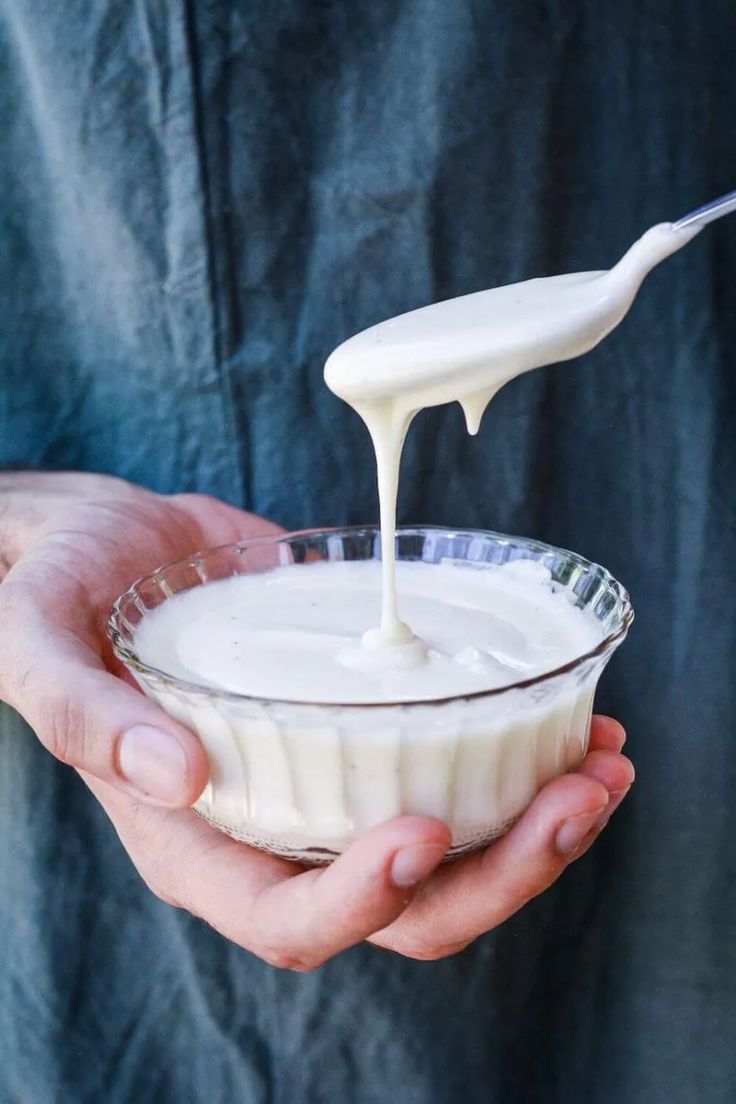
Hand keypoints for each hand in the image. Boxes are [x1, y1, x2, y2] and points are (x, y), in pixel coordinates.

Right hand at [0, 473, 633, 967]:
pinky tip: (580, 721)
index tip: (425, 829)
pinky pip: (455, 764)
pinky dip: (527, 758)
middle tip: (577, 796)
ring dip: (540, 824)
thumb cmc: (56, 599)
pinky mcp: (366, 723)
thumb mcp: (39, 645)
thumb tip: (177, 775)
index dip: (363, 900)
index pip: (287, 918)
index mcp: (196, 839)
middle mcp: (276, 827)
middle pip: (404, 905)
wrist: (105, 545)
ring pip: (452, 849)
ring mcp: (329, 778)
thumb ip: (89, 716)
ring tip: (606, 765)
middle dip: (502, 869)